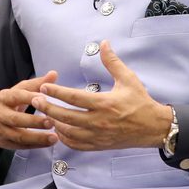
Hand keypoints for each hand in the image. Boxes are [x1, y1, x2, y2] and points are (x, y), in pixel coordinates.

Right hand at [0, 70, 59, 149]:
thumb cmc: (8, 103)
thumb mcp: (18, 91)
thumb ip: (36, 84)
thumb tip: (54, 74)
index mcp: (4, 97)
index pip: (16, 96)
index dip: (29, 98)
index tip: (45, 99)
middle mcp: (0, 114)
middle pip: (16, 119)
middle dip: (34, 121)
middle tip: (51, 121)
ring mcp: (1, 130)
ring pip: (19, 136)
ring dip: (37, 137)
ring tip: (54, 137)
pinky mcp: (5, 143)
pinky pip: (21, 146)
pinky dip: (36, 145)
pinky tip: (48, 143)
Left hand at [31, 41, 171, 150]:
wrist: (153, 127)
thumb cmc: (140, 102)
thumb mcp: (128, 79)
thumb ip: (112, 62)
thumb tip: (104, 43)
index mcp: (104, 104)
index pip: (74, 98)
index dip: (57, 91)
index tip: (44, 86)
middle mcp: (99, 121)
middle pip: (66, 116)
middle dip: (48, 108)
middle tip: (35, 100)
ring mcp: (98, 136)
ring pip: (68, 132)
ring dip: (54, 123)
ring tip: (44, 113)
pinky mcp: (99, 145)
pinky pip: (76, 144)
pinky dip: (64, 138)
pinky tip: (58, 129)